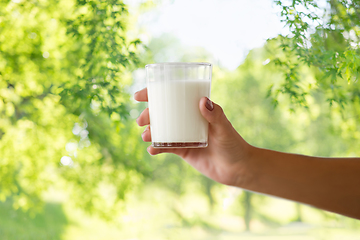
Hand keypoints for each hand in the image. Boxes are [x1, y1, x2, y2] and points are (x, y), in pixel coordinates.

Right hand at [134, 88, 251, 185]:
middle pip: (162, 114)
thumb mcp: (224, 128)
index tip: (140, 96)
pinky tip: (152, 150)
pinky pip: (165, 147)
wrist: (236, 169)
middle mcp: (187, 121)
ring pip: (161, 130)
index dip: (154, 94)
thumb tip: (203, 100)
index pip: (173, 97)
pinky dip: (156, 148)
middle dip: (148, 115)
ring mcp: (184, 136)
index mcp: (196, 109)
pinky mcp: (183, 150)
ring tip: (146, 136)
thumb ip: (215, 115)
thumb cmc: (234, 144)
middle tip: (141, 120)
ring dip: (149, 132)